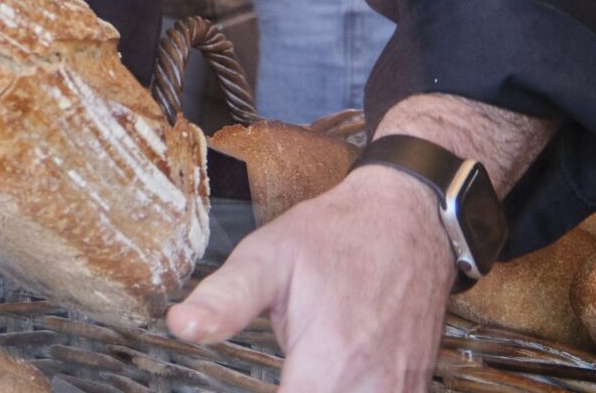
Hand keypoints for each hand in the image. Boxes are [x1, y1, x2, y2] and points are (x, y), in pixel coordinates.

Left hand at [168, 166, 453, 392]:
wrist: (408, 220)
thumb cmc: (337, 236)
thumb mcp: (268, 256)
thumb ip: (225, 298)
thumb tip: (183, 324)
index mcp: (331, 361)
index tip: (264, 376)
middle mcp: (371, 384)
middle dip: (293, 390)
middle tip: (282, 368)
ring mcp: (398, 388)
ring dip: (319, 391)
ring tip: (299, 371)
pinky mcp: (412, 386)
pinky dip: (349, 390)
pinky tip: (328, 376)